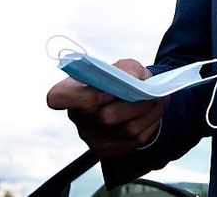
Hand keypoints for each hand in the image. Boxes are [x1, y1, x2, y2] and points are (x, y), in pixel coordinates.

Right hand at [46, 58, 166, 157]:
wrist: (133, 97)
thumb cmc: (124, 79)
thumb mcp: (126, 66)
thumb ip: (127, 69)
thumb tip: (130, 79)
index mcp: (70, 91)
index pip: (57, 98)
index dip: (80, 97)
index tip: (106, 91)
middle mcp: (76, 117)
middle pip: (104, 117)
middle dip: (134, 105)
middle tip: (151, 95)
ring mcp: (91, 137)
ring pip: (125, 129)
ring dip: (148, 114)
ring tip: (159, 100)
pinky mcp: (108, 149)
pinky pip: (134, 140)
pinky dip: (150, 125)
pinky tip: (154, 113)